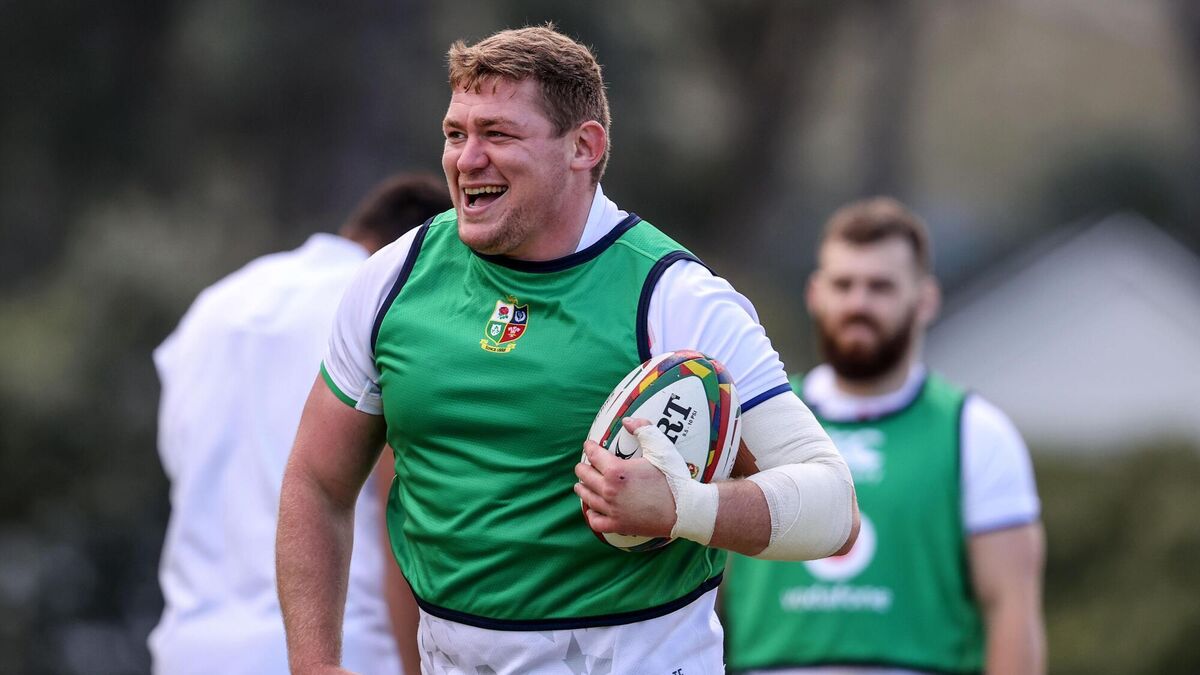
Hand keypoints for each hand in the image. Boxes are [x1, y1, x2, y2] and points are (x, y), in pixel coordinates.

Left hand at [574, 418, 676, 537]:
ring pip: (587, 498)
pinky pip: (595, 522)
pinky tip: (592, 509)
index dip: (590, 447)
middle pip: (585, 476)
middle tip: (584, 464)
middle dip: (582, 468)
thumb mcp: (661, 448)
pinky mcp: (618, 526)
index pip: (593, 455)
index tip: (589, 445)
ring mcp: (612, 510)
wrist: (685, 510)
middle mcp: (609, 491)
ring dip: (582, 488)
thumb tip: (627, 421)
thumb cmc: (673, 479)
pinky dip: (591, 514)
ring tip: (581, 485)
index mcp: (616, 471)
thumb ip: (644, 430)